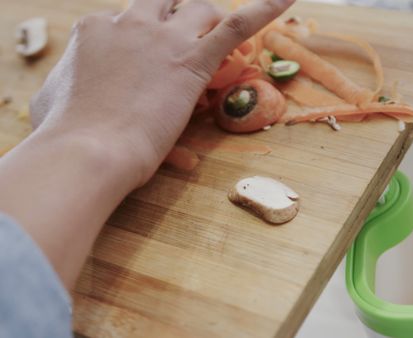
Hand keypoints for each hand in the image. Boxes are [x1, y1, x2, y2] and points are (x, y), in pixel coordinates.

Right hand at [30, 0, 294, 185]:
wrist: (89, 150)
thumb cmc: (64, 131)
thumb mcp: (51, 100)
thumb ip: (64, 84)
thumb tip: (67, 89)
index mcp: (95, 30)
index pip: (128, 19)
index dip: (144, 38)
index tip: (148, 62)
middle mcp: (131, 24)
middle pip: (164, 0)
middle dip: (178, 12)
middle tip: (187, 34)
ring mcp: (164, 39)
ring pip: (200, 7)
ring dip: (212, 21)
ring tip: (217, 44)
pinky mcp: (193, 61)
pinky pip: (237, 25)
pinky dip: (264, 8)